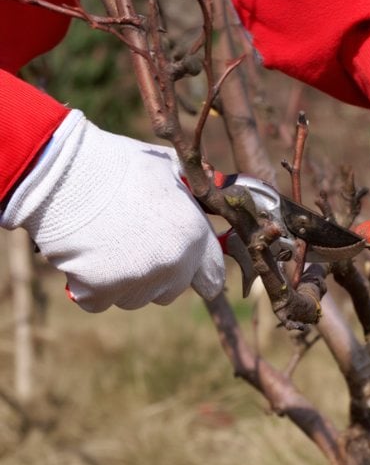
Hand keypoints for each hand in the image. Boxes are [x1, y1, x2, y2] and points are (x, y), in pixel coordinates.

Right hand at [1, 111, 224, 310]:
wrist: (62, 171)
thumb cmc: (115, 163)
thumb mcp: (166, 169)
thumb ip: (192, 193)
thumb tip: (211, 195)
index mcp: (193, 235)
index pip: (212, 276)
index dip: (197, 271)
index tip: (184, 268)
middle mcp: (172, 263)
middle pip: (171, 290)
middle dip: (157, 275)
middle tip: (132, 245)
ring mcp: (137, 281)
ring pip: (135, 298)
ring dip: (123, 281)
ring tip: (104, 243)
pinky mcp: (100, 292)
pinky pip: (99, 301)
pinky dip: (90, 286)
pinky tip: (83, 255)